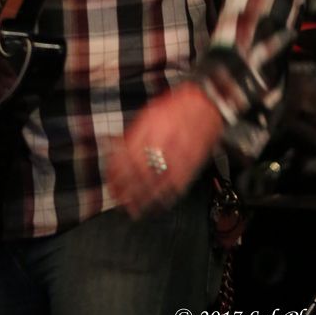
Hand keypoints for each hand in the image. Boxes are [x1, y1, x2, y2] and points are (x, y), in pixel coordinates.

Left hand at [107, 81, 224, 218]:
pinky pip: (177, 186)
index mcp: (147, 131)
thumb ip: (132, 134)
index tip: (110, 183)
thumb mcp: (147, 115)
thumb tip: (115, 148)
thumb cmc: (175, 107)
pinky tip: (158, 204)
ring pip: (157, 184)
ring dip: (144, 199)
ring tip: (133, 210)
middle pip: (139, 174)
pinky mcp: (191, 165)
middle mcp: (161, 145)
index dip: (116, 174)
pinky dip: (166, 197)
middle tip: (119, 199)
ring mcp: (176, 157)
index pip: (126, 157)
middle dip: (127, 191)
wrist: (205, 104)